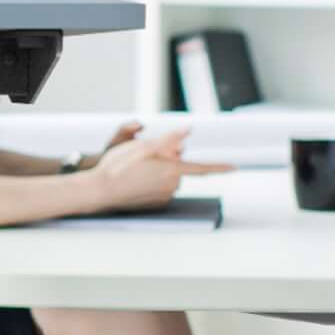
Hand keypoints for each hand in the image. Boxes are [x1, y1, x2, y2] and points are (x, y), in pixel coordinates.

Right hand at [84, 124, 218, 210]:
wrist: (100, 190)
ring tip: (137, 167)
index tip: (234, 168)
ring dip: (160, 169)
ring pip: (169, 176)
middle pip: (179, 166)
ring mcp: (163, 196)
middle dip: (169, 157)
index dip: (220, 167)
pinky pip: (160, 187)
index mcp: (172, 171)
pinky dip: (153, 181)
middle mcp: (171, 186)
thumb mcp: (143, 146)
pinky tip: (136, 178)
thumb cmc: (119, 166)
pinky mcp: (155, 203)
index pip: (203, 168)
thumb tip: (188, 131)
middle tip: (146, 153)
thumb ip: (170, 139)